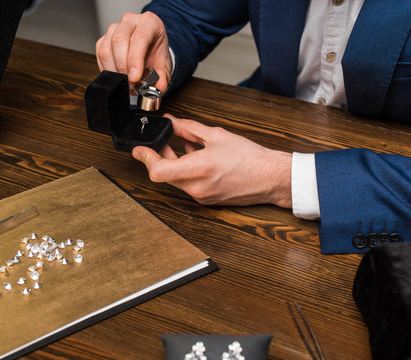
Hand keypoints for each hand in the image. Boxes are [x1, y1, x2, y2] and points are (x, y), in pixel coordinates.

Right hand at [96, 11, 171, 91]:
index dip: (135, 60)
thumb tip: (159, 87)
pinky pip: (100, 55)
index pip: (139, 39)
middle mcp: (130, 22)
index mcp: (149, 23)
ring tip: (126, 82)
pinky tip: (117, 76)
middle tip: (130, 83)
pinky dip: (107, 70)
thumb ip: (163, 78)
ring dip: (114, 71)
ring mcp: (114, 29)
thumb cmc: (156, 54)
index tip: (134, 77)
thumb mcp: (164, 67)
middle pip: (119, 41)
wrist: (150, 52)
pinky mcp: (103, 39)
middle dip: (123, 67)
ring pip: (106, 49)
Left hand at [132, 114, 292, 207]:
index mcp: (199, 169)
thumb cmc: (250, 157)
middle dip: (160, 156)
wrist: (270, 178)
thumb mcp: (217, 135)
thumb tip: (171, 122)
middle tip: (163, 141)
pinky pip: (187, 185)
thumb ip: (188, 128)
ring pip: (175, 180)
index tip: (140, 149)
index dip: (146, 158)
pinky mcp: (206, 201)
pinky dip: (186, 171)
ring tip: (186, 146)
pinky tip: (197, 158)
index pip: (159, 171)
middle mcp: (197, 188)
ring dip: (174, 163)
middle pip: (164, 174)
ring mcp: (201, 197)